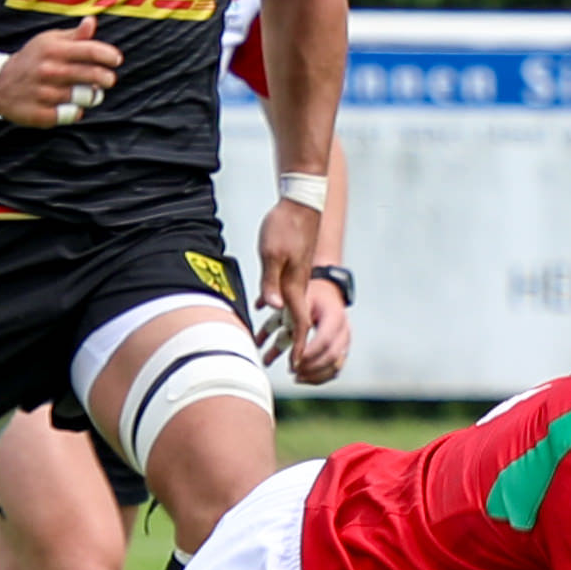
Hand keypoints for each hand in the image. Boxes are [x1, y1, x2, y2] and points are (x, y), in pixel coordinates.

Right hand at [0, 17, 122, 127]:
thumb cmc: (33, 59)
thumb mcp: (48, 41)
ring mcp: (44, 94)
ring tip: (86, 92)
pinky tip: (67, 104)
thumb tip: (92, 21)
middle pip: (94, 76)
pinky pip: (72, 114)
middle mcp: (48, 71)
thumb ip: (74, 35)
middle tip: (108, 80)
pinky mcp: (41, 114)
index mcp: (53, 50)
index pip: (91, 50)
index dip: (109, 56)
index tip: (116, 60)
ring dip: (91, 96)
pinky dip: (74, 110)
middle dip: (107, 78)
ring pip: (85, 97)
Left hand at [254, 197, 322, 367]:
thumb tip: (274, 308)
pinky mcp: (294, 270)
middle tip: (281, 363)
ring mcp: (298, 277)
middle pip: (297, 322)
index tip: (294, 365)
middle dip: (292, 345)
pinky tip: (269, 312)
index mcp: (295, 285)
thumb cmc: (285, 226)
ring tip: (269, 344)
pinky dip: (281, 311)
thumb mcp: (271, 253)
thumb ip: (270, 281)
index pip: (299, 323)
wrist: (302, 203)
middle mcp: (300, 285)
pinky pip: (288, 298)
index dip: (297, 346)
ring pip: (292, 311)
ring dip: (283, 329)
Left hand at [286, 273, 352, 384]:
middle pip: (332, 355)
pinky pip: (334, 369)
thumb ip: (281, 304)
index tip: (292, 363)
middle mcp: (342, 330)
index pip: (324, 340)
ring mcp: (343, 341)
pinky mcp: (340, 349)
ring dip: (315, 375)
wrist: (327, 292)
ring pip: (335, 365)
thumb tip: (259, 306)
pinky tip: (301, 378)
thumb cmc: (310, 292)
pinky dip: (318, 377)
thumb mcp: (298, 293)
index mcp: (334, 315)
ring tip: (295, 377)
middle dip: (310, 367)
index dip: (307, 353)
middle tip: (292, 371)